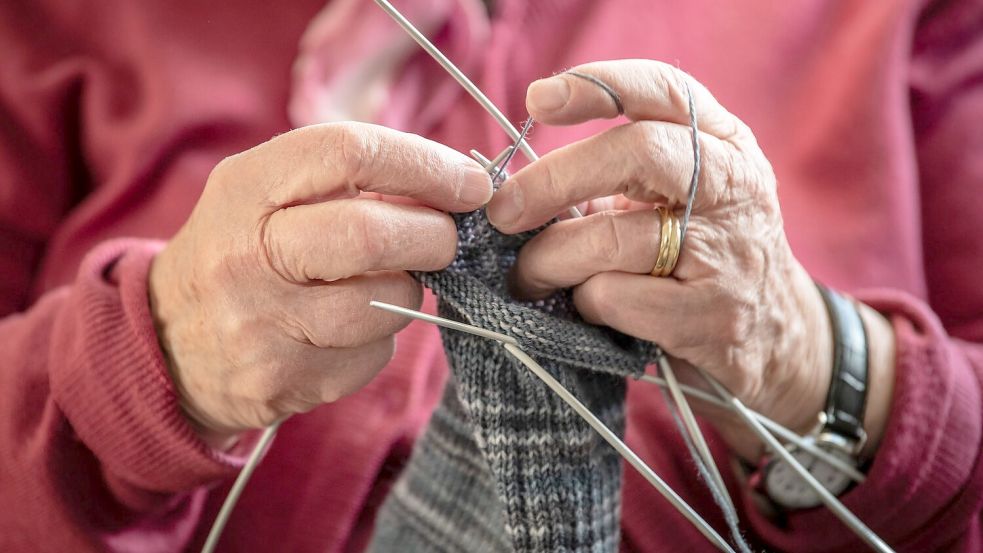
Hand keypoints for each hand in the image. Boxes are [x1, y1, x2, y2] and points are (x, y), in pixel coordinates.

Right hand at [149, 122, 490, 445]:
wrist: (168, 345)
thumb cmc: (244, 251)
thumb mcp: (267, 193)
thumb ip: (348, 180)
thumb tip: (458, 186)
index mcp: (245, 188)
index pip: (349, 154)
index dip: (425, 165)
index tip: (470, 183)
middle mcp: (245, 255)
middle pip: (371, 236)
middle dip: (434, 236)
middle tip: (447, 238)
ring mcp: (261, 325)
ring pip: (384, 304)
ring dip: (410, 290)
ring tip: (387, 282)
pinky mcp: (282, 382)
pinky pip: (373, 356)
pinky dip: (383, 339)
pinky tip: (352, 329)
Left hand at [487, 60, 893, 459]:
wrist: (779, 338)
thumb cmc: (704, 255)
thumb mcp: (682, 197)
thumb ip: (618, 174)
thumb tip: (519, 183)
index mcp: (722, 143)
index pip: (663, 91)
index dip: (596, 86)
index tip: (538, 99)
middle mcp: (734, 186)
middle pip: (638, 153)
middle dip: (554, 179)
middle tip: (505, 210)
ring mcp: (728, 252)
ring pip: (614, 237)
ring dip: (551, 258)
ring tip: (530, 274)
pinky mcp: (712, 316)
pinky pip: (616, 297)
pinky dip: (584, 301)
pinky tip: (589, 307)